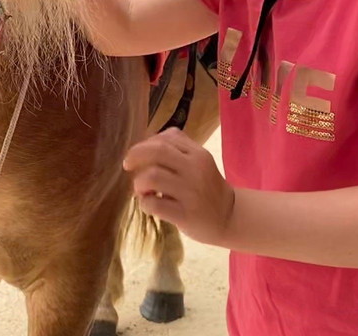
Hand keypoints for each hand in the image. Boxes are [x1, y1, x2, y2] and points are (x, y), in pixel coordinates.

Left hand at [123, 128, 234, 245]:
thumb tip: (145, 144)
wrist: (229, 218)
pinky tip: (149, 205)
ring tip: (142, 191)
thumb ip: (176, 149)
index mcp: (198, 154)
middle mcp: (195, 169)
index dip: (145, 144)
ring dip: (139, 183)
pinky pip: (154, 204)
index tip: (137, 154)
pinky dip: (144, 203)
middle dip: (135, 155)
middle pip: (157, 151)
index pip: (165, 138)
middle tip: (128, 165)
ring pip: (152, 176)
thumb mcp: (199, 162)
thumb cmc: (206, 188)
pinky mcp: (186, 215)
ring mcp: (191, 192)